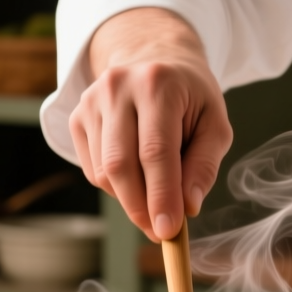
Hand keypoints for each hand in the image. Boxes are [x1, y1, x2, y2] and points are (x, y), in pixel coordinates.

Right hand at [70, 7, 232, 240]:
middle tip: (160, 233)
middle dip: (140, 208)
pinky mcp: (77, 116)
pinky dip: (116, 187)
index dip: (160, 196)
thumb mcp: (214, 124)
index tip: (168, 232)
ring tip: (155, 201)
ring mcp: (91, 101)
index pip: (155, 151)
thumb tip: (187, 207)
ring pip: (104, 172)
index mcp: (157, 84)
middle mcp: (117, 88)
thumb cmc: (190, 97)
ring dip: (130, 200)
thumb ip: (204, 165)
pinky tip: (137, 179)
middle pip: (120, 165)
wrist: (153, 58)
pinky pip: (93, 170)